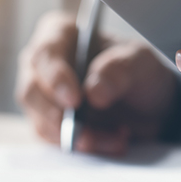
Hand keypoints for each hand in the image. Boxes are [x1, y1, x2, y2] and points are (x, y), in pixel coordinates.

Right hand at [16, 11, 178, 155]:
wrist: (149, 103)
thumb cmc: (138, 70)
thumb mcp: (140, 62)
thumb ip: (119, 70)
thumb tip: (93, 92)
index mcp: (60, 34)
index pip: (45, 54)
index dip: (55, 78)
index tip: (75, 100)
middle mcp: (42, 65)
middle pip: (31, 91)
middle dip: (59, 116)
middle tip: (85, 131)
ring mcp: (42, 98)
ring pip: (42, 122)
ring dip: (79, 136)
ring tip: (117, 138)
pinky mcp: (50, 125)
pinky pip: (56, 142)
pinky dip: (85, 147)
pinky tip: (113, 142)